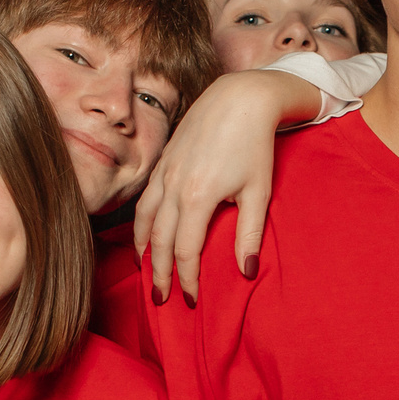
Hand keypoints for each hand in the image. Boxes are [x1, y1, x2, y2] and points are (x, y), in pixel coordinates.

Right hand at [133, 69, 308, 301]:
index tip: (190, 300)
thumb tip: (246, 272)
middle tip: (161, 299)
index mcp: (198, 197)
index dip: (186, 279)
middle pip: (159, 241)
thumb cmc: (254, 145)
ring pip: (144, 220)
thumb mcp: (258, 192)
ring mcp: (164, 172)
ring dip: (143, 250)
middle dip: (159, 273)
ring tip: (146, 272)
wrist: (239, 99)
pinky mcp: (162, 161)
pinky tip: (144, 235)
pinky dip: (141, 223)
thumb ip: (249, 234)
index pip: (185, 251)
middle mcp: (174, 186)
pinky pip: (144, 200)